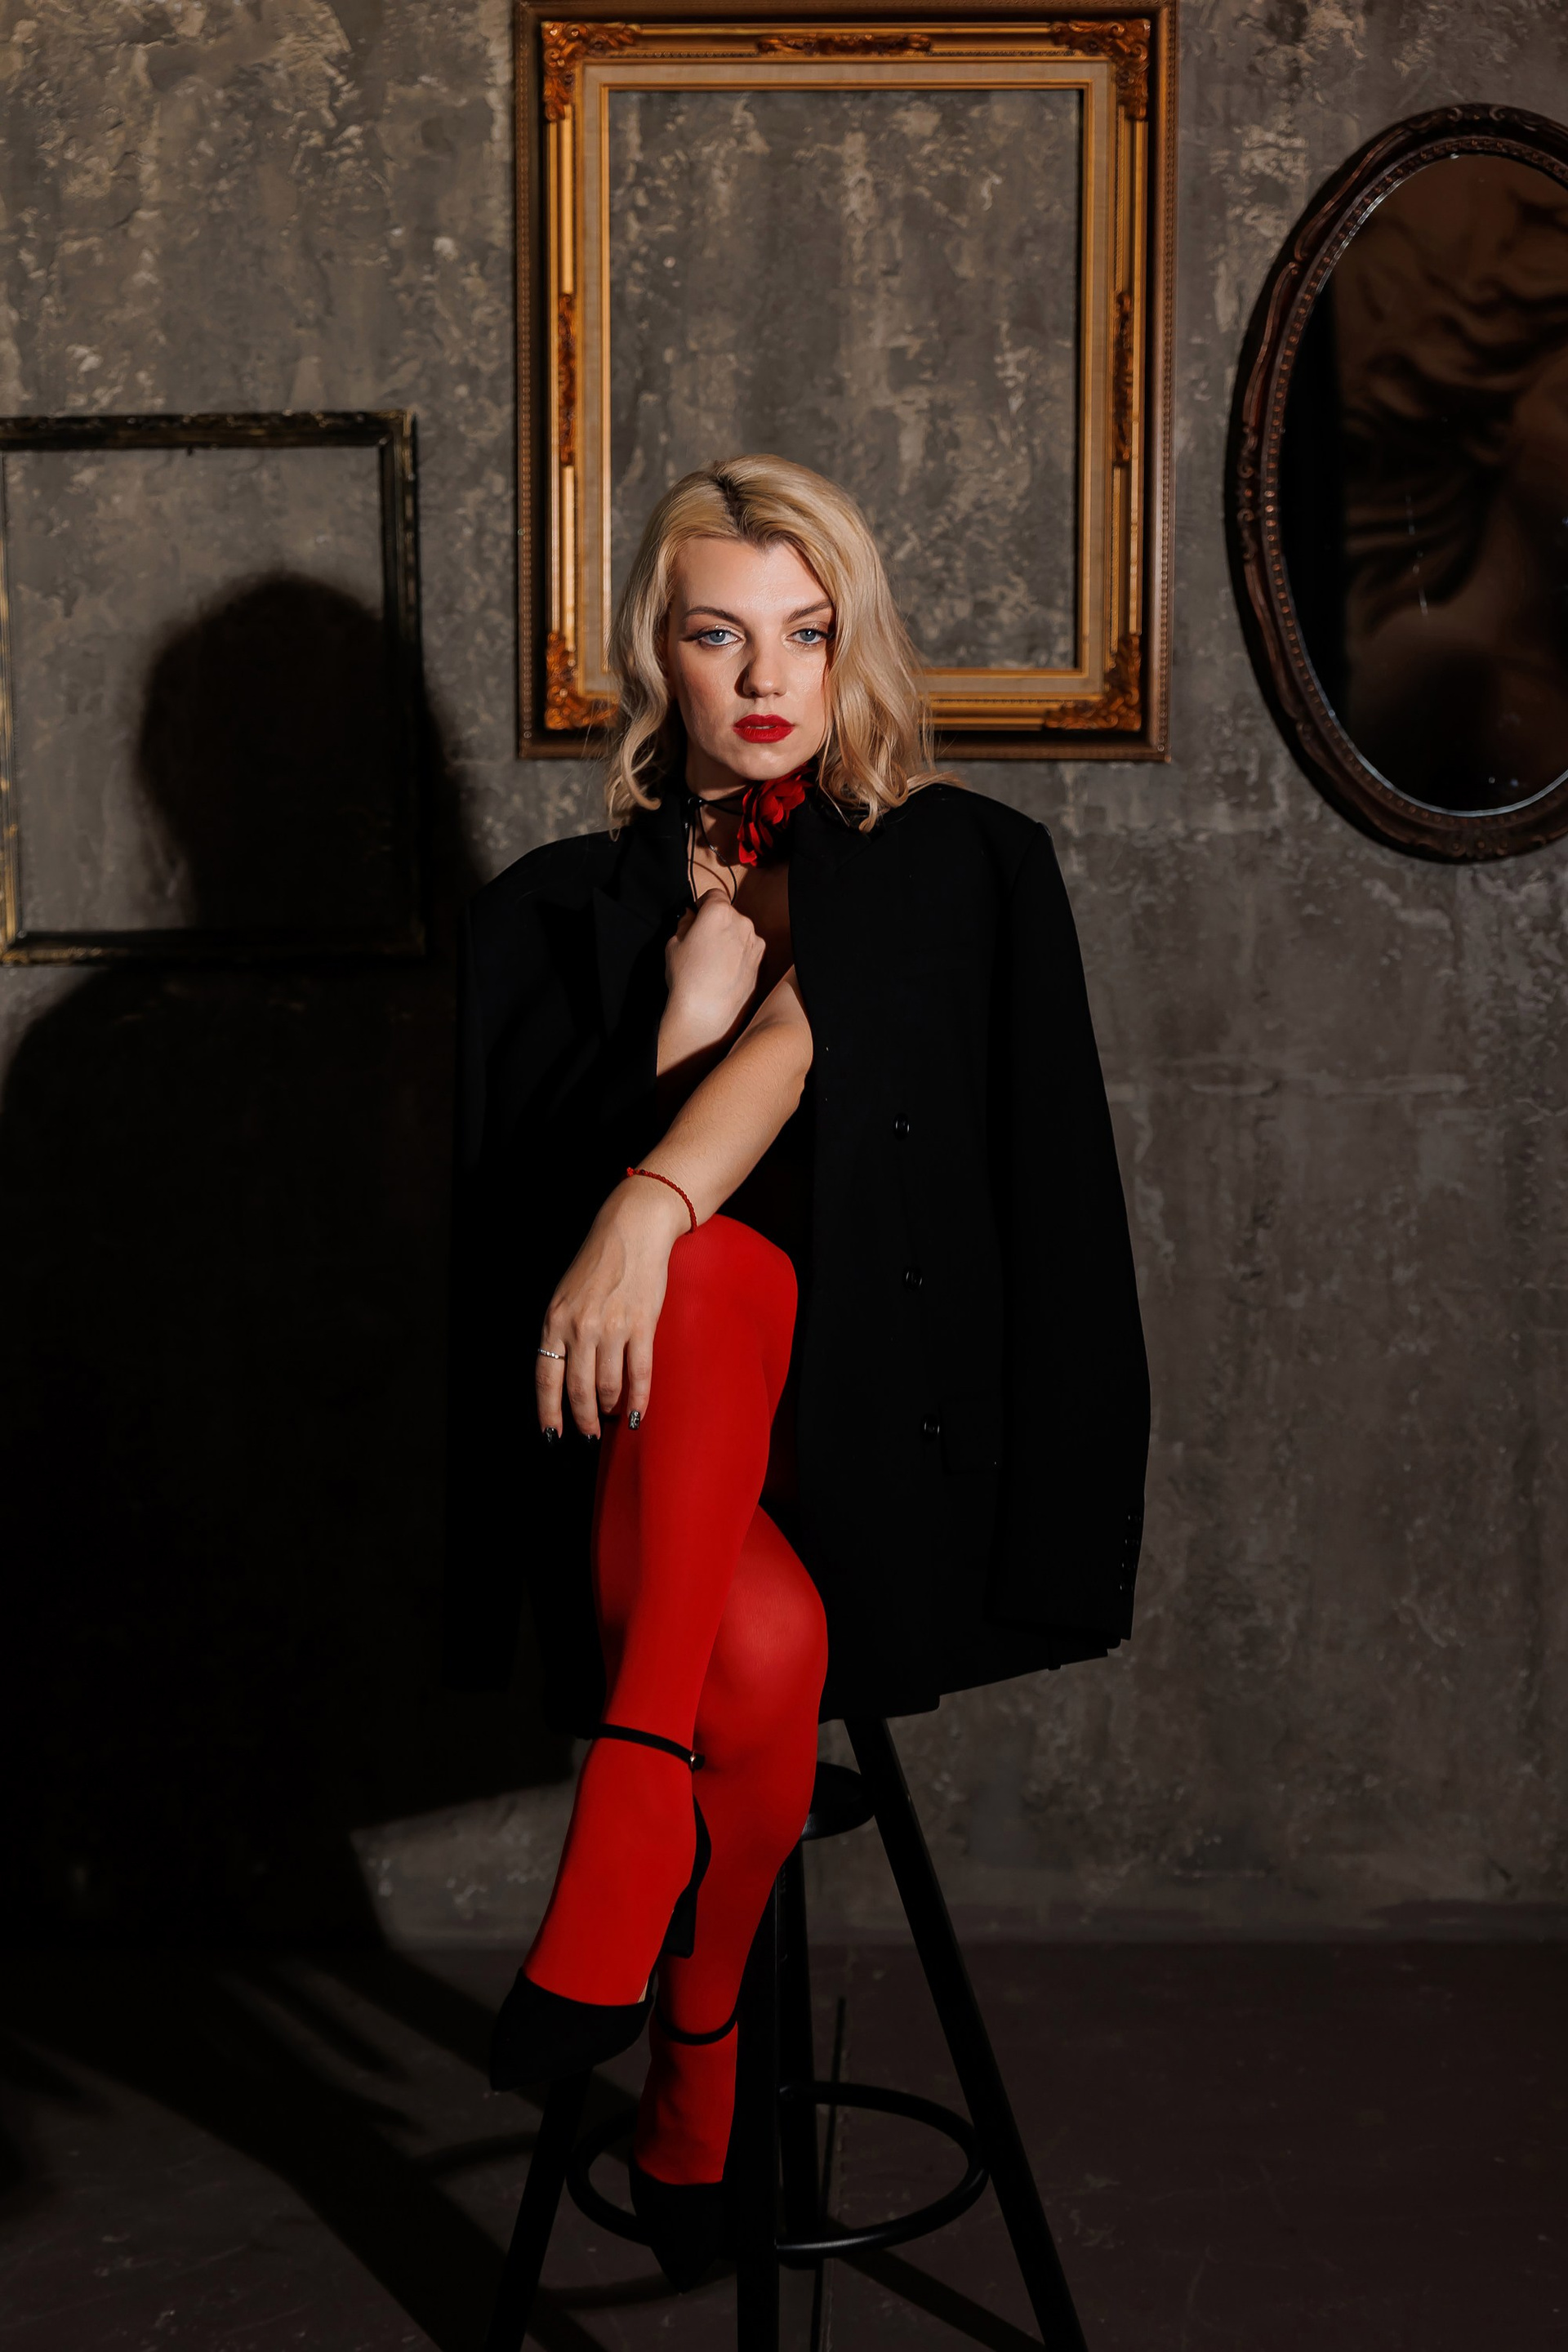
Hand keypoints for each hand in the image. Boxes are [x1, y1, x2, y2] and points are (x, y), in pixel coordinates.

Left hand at [536, 1176, 689, 1438]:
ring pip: (608, 1386)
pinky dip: (639, 1399)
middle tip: (588, 1433)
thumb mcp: (565, 1297)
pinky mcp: (641, 1324)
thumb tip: (565, 1375)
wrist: (631, 1230)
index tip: (552, 1435)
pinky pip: (639, 1373)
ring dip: (609, 1407)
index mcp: (555, 1320)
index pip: (547, 1378)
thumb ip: (562, 1333)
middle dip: (583, 1418)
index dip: (549, 1412)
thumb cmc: (598, 1264)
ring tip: (611, 1414)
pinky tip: (638, 1414)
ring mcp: (612, 1327)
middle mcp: (580, 1327)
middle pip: (578, 1389)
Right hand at [661, 888, 763, 1062]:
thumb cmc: (687, 977)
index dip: (702, 904)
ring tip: (713, 961)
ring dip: (729, 938)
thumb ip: (685, 923)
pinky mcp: (760, 961)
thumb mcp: (673, 944)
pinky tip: (724, 971)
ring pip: (740, 931)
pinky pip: (748, 949)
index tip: (695, 916)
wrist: (707, 1012)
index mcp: (719, 912)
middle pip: (729, 913)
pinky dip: (738, 954)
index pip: (713, 894)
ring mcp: (755, 942)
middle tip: (701, 942)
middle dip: (716, 922)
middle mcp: (742, 922)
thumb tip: (691, 916)